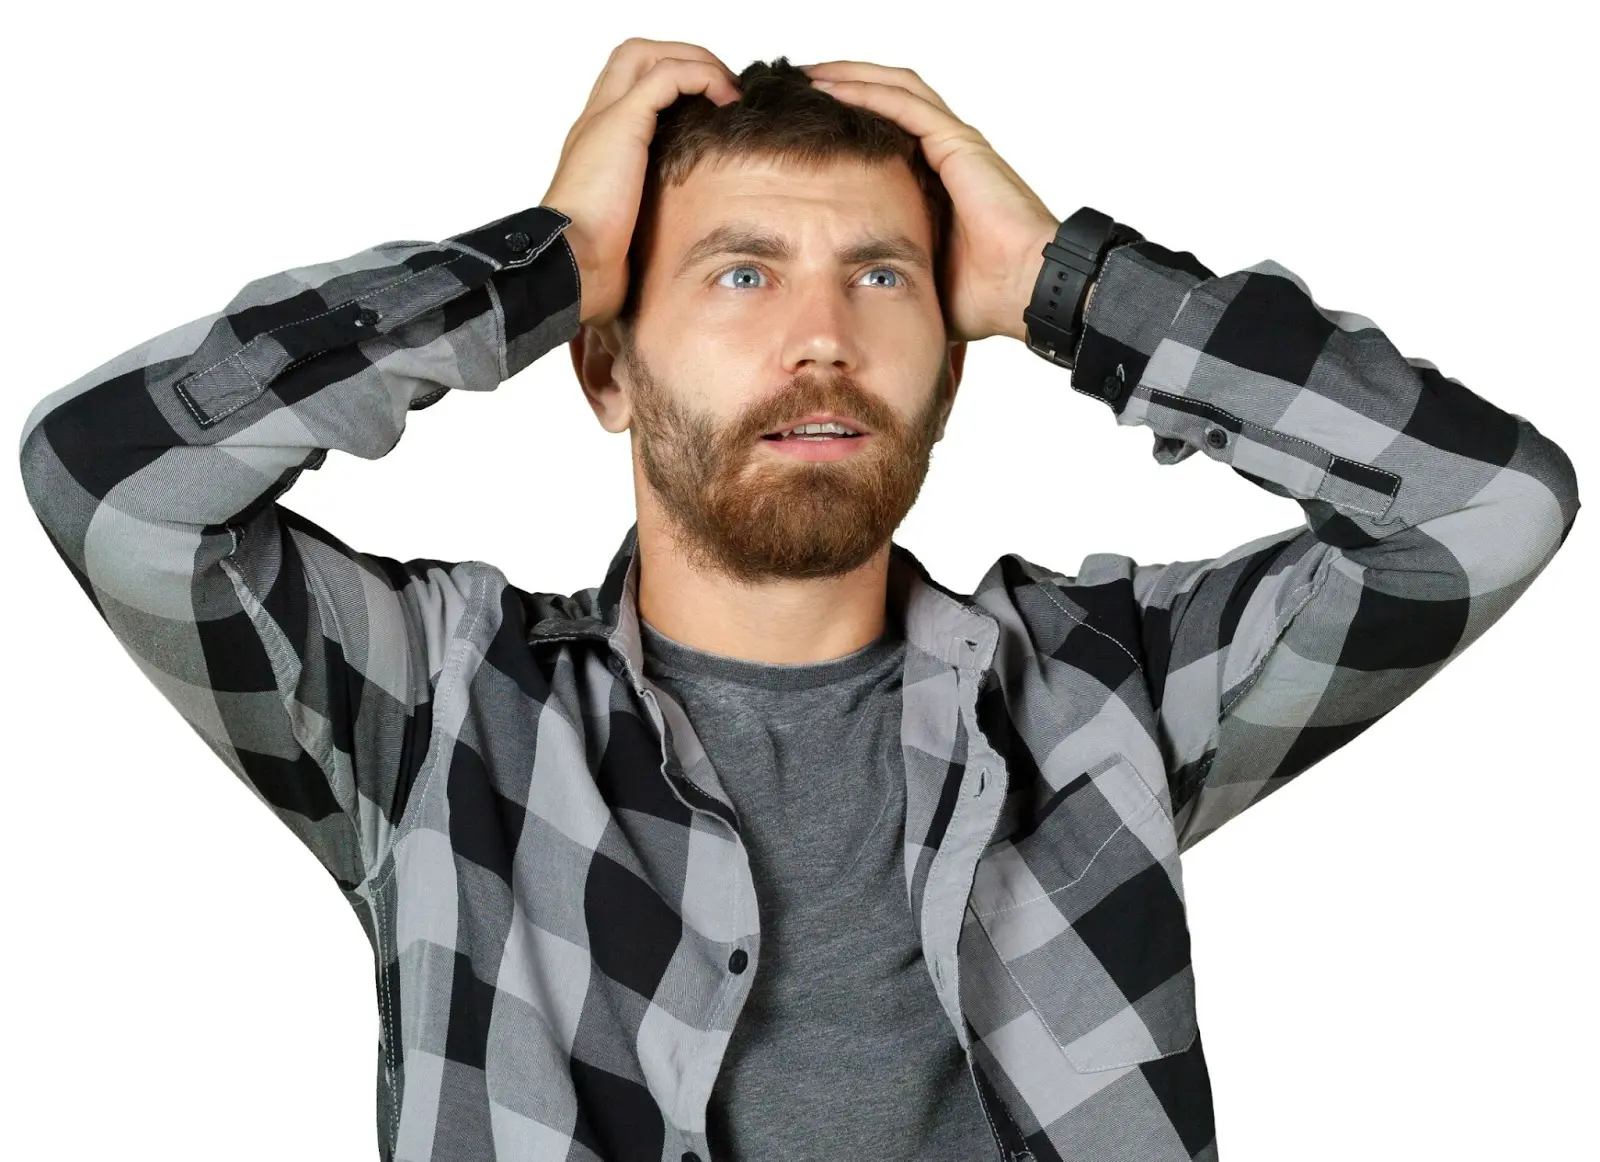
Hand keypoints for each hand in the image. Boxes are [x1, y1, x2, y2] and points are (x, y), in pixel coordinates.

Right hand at [541, 38, 742, 327]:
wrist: (568, 266)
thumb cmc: (589, 265)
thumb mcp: (625, 238)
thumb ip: (644, 226)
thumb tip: (674, 260)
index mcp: (594, 146)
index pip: (627, 87)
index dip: (669, 85)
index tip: (708, 109)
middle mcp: (595, 123)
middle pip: (635, 57)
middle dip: (684, 60)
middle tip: (721, 90)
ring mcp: (605, 119)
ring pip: (649, 55)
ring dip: (695, 62)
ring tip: (727, 91)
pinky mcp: (623, 123)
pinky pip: (668, 75)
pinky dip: (701, 77)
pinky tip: (725, 101)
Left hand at [800, 61, 1058, 344]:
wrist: (1024, 291)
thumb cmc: (984, 296)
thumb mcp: (914, 281)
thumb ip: (885, 273)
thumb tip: (843, 299)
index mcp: (934, 183)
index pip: (883, 137)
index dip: (844, 125)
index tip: (801, 130)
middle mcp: (943, 156)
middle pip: (885, 102)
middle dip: (840, 88)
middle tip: (795, 89)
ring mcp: (952, 145)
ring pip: (893, 91)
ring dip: (848, 78)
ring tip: (807, 77)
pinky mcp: (957, 143)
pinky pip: (905, 103)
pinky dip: (867, 90)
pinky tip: (831, 86)